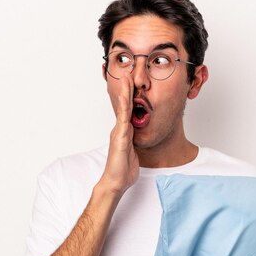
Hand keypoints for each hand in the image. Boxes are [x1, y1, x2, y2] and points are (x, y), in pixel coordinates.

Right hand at [99, 74, 139, 194]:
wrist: (115, 182)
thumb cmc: (123, 170)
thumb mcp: (133, 152)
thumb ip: (135, 142)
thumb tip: (140, 138)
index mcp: (124, 132)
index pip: (128, 110)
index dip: (130, 96)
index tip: (132, 83)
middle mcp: (120, 129)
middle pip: (124, 105)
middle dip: (126, 89)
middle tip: (127, 73)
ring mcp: (119, 133)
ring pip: (123, 109)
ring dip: (124, 93)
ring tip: (125, 78)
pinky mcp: (120, 138)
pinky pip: (123, 120)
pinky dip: (124, 108)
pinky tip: (125, 98)